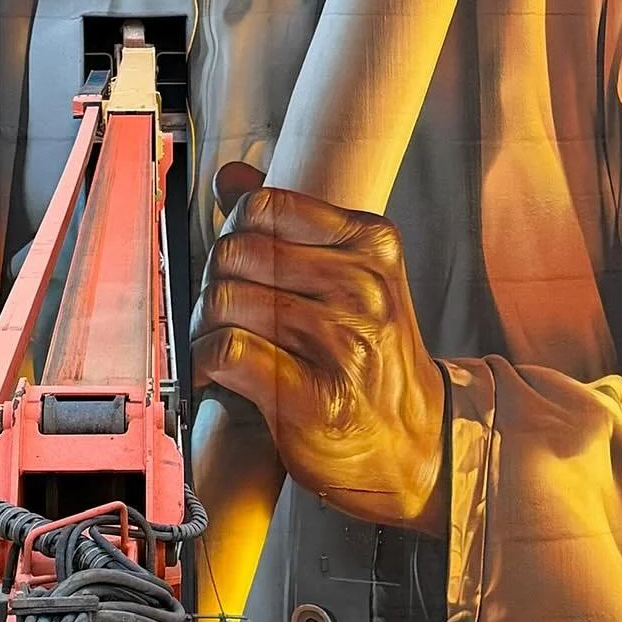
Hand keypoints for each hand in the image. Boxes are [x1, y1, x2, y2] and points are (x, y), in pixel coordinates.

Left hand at [192, 167, 448, 537]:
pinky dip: (205, 359)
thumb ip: (288, 225)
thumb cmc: (372, 358)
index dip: (232, 232)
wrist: (416, 445)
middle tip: (222, 310)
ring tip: (218, 342)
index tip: (236, 263)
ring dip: (205, 325)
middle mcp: (362, 287)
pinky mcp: (314, 396)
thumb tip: (230, 176)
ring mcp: (342, 342)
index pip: (264, 206)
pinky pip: (228, 351)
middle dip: (214, 280)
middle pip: (237, 251)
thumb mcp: (348, 276)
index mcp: (371, 243)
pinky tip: (214, 370)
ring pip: (227, 300)